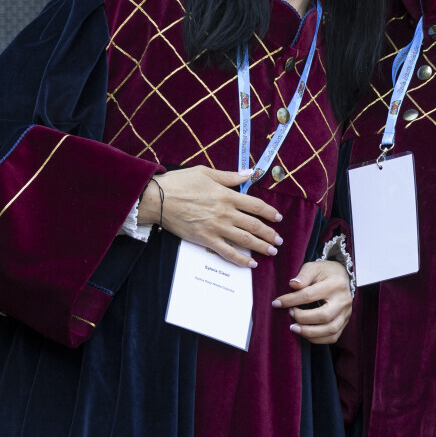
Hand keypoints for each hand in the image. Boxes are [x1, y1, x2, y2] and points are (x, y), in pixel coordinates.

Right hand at [140, 166, 282, 266]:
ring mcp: (216, 228)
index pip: (255, 206)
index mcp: (227, 195)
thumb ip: (230, 176)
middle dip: (269, 233)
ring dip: (261, 246)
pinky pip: (226, 252)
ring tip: (272, 251)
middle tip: (278, 240)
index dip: (269, 212)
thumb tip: (249, 174)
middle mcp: (225, 213)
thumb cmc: (180, 183)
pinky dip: (240, 259)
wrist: (157, 199)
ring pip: (244, 240)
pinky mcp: (205, 240)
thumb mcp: (206, 173)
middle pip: (254, 225)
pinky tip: (250, 264)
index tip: (278, 218)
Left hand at [272, 260, 352, 343]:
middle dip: (302, 318)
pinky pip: (333, 337)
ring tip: (294, 328)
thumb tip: (293, 285)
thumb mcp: (313, 267)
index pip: (310, 295)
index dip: (291, 300)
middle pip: (324, 316)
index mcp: (336, 284)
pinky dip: (317, 339)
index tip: (277, 303)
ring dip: (309, 332)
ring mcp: (346, 313)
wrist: (341, 276)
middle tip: (289, 314)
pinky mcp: (344, 322)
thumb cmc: (324, 272)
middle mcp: (344, 300)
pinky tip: (305, 333)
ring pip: (330, 330)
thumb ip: (303, 275)